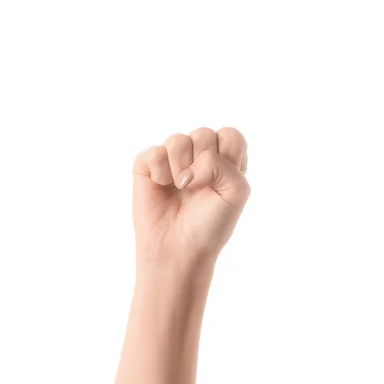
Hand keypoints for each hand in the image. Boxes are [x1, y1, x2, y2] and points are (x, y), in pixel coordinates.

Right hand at [132, 126, 250, 265]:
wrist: (180, 250)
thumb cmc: (210, 224)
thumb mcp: (236, 193)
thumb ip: (224, 164)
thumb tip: (187, 167)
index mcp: (225, 159)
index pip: (230, 135)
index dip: (227, 157)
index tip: (222, 184)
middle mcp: (198, 155)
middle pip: (204, 133)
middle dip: (203, 165)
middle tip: (199, 190)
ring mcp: (172, 159)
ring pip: (178, 140)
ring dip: (181, 169)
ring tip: (181, 189)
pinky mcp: (147, 165)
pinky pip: (154, 152)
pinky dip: (160, 173)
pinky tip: (162, 187)